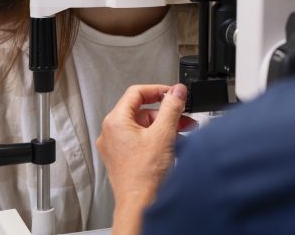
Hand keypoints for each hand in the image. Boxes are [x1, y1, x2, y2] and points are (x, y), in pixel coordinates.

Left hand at [97, 83, 193, 233]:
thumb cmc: (144, 176)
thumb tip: (177, 91)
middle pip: (142, 111)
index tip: (173, 93)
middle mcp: (111, 133)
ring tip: (183, 132)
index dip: (158, 90)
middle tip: (183, 116)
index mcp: (116, 122)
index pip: (136, 93)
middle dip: (166, 113)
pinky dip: (157, 139)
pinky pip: (140, 140)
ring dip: (165, 127)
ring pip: (143, 127)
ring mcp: (115, 147)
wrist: (140, 204)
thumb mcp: (164, 133)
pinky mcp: (122, 158)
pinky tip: (173, 144)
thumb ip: (172, 107)